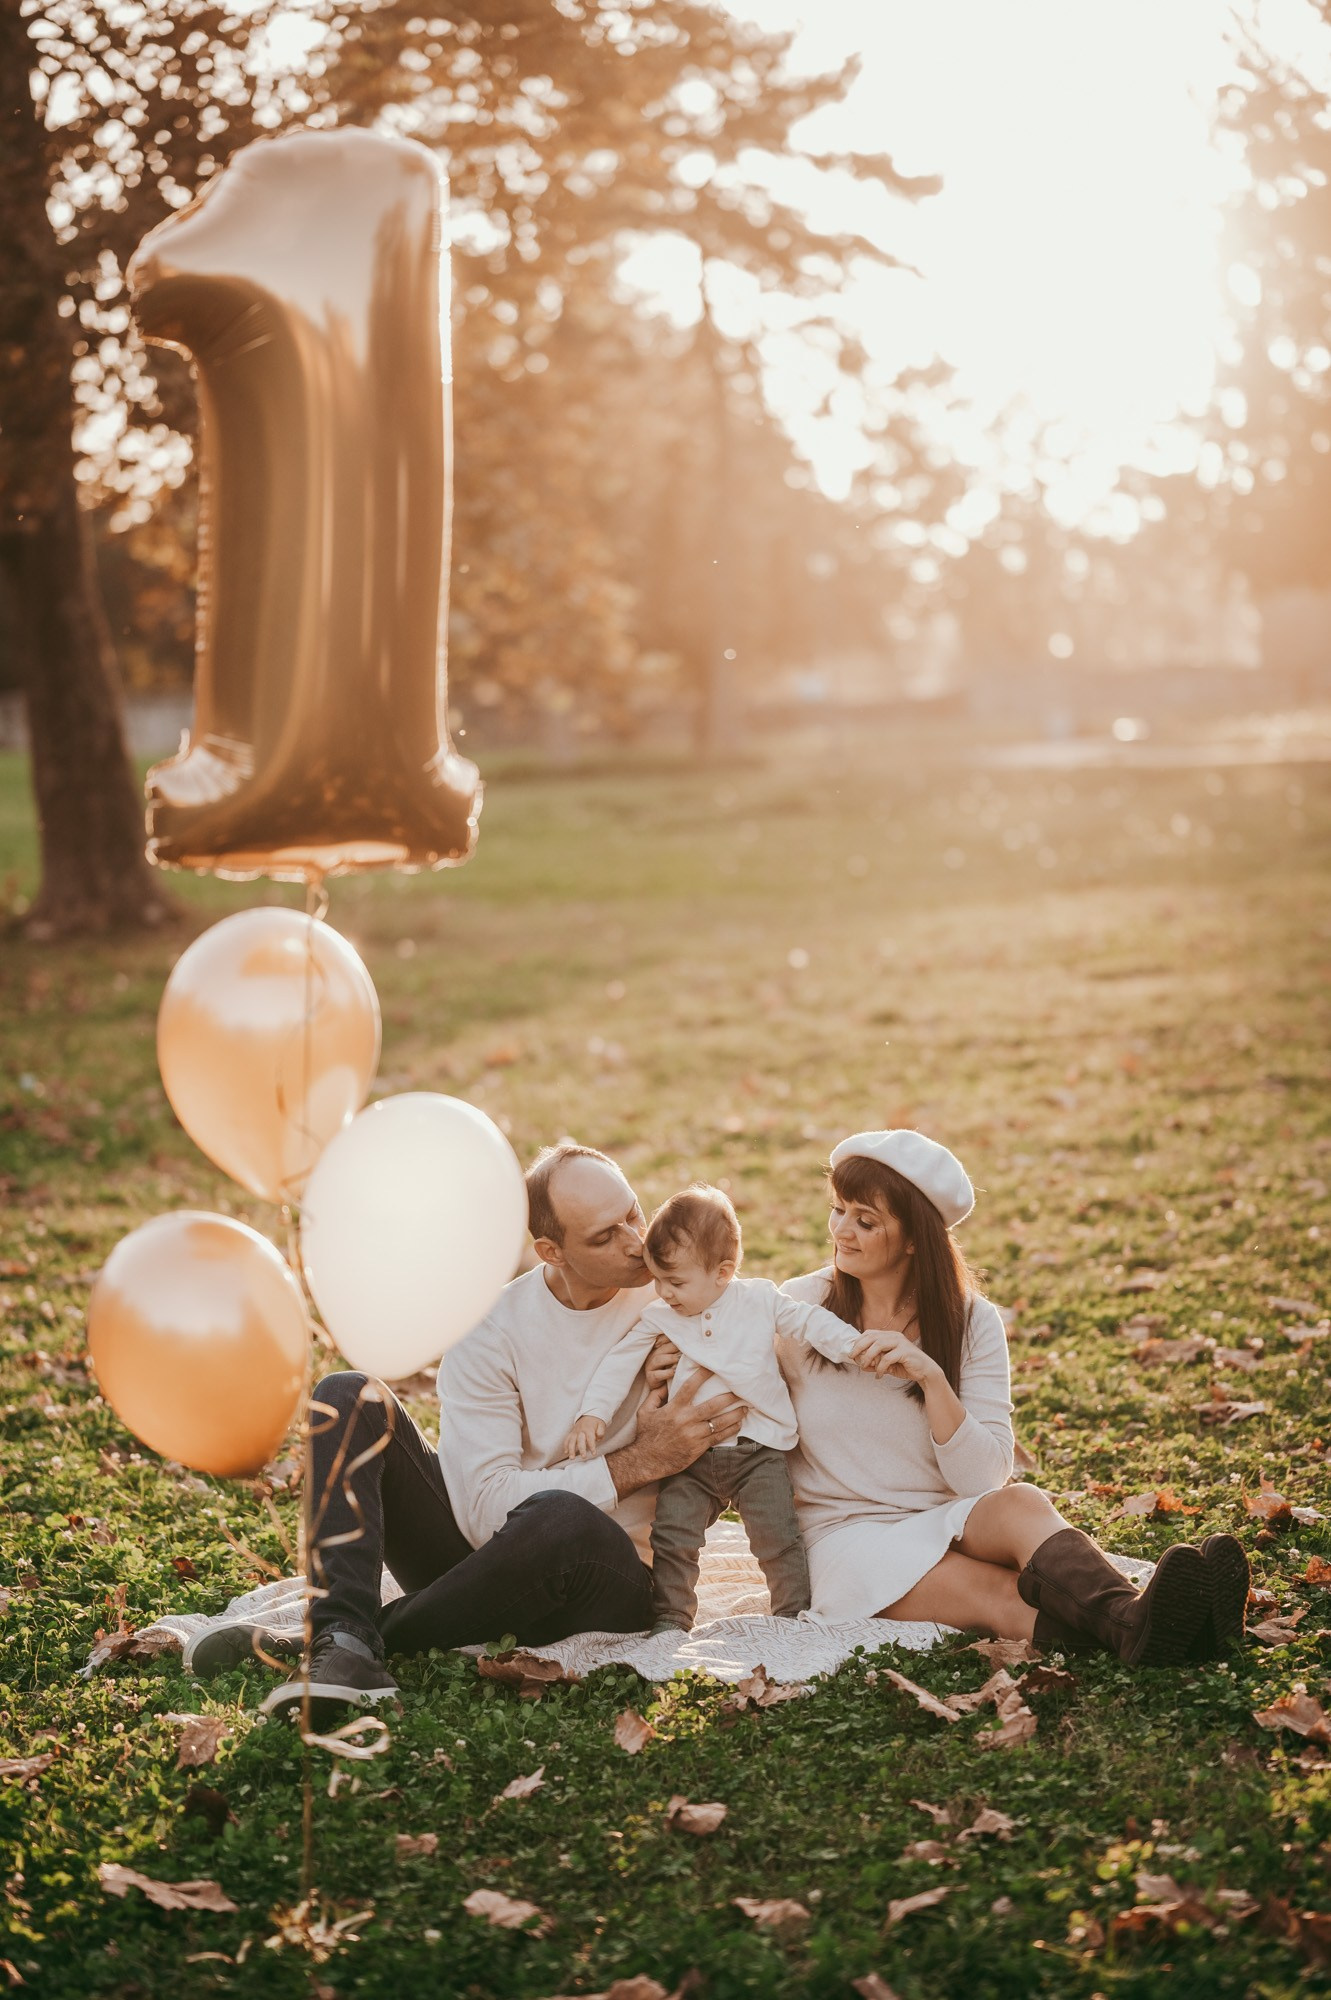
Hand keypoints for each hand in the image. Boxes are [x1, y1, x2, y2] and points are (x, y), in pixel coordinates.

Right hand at [564, 1414, 605, 1459]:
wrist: (589, 1415)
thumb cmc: (596, 1422)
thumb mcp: (601, 1424)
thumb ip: (601, 1432)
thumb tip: (599, 1438)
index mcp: (589, 1429)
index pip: (590, 1438)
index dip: (592, 1446)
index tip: (594, 1453)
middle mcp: (581, 1431)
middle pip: (580, 1441)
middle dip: (581, 1449)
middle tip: (583, 1456)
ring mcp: (575, 1432)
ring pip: (571, 1441)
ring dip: (571, 1450)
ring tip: (572, 1458)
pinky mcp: (572, 1433)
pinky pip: (567, 1439)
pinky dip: (565, 1445)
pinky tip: (566, 1452)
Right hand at [606, 1366, 744, 1495]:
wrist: (647, 1461)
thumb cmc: (646, 1435)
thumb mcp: (645, 1412)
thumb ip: (655, 1396)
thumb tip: (664, 1383)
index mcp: (673, 1408)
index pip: (690, 1386)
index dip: (702, 1375)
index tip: (713, 1366)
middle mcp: (685, 1420)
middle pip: (712, 1405)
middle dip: (728, 1397)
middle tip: (741, 1391)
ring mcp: (693, 1435)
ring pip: (719, 1422)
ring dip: (734, 1415)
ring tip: (745, 1408)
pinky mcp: (698, 1448)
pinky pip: (717, 1437)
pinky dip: (730, 1430)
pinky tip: (738, 1424)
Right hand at [644, 1332, 679, 1393]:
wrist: (666, 1390)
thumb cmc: (673, 1371)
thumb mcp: (677, 1359)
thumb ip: (680, 1350)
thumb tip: (693, 1343)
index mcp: (659, 1348)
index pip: (664, 1339)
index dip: (673, 1338)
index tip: (685, 1338)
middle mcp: (653, 1356)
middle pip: (662, 1348)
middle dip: (674, 1347)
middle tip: (685, 1348)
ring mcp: (650, 1366)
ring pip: (658, 1359)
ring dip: (670, 1358)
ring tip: (680, 1359)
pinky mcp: (650, 1378)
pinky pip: (657, 1374)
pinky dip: (667, 1373)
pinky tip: (675, 1372)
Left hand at [852, 1328, 939, 1383]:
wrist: (925, 1372)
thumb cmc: (906, 1366)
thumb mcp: (887, 1365)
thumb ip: (875, 1364)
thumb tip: (861, 1366)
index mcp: (890, 1335)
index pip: (870, 1333)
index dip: (859, 1342)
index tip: (852, 1353)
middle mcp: (894, 1336)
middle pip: (872, 1337)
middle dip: (859, 1347)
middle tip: (853, 1358)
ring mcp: (900, 1342)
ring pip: (878, 1345)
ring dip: (868, 1357)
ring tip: (864, 1367)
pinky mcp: (905, 1352)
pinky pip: (887, 1358)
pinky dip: (880, 1368)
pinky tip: (879, 1376)